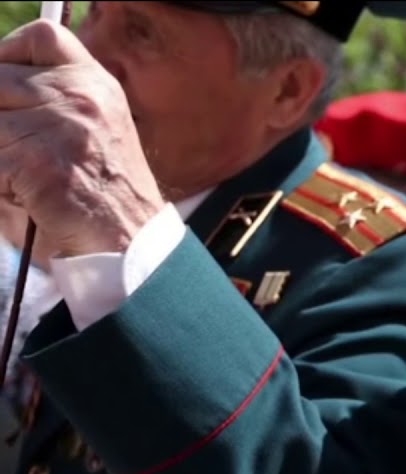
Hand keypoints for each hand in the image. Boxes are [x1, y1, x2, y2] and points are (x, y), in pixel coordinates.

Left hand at [0, 20, 164, 257]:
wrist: (130, 243)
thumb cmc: (103, 194)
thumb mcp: (91, 130)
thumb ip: (50, 100)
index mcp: (98, 85)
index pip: (42, 37)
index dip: (9, 56)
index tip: (6, 89)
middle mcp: (83, 97)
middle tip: (16, 147)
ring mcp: (62, 126)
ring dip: (0, 153)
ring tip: (25, 178)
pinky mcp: (39, 159)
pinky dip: (1, 183)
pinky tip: (26, 196)